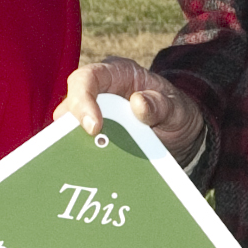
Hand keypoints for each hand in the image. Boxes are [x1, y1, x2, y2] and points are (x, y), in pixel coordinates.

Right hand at [57, 57, 205, 161]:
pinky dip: (83, 158)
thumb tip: (138, 103)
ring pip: (69, 129)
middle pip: (70, 105)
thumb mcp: (177, 108)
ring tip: (84, 165)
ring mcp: (94, 115)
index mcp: (117, 73)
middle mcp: (99, 92)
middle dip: (71, 128)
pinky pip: (80, 146)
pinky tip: (88, 173)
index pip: (87, 78)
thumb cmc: (176, 112)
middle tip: (83, 150)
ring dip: (74, 146)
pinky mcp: (94, 136)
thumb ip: (161, 105)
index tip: (94, 127)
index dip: (83, 100)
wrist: (179, 133)